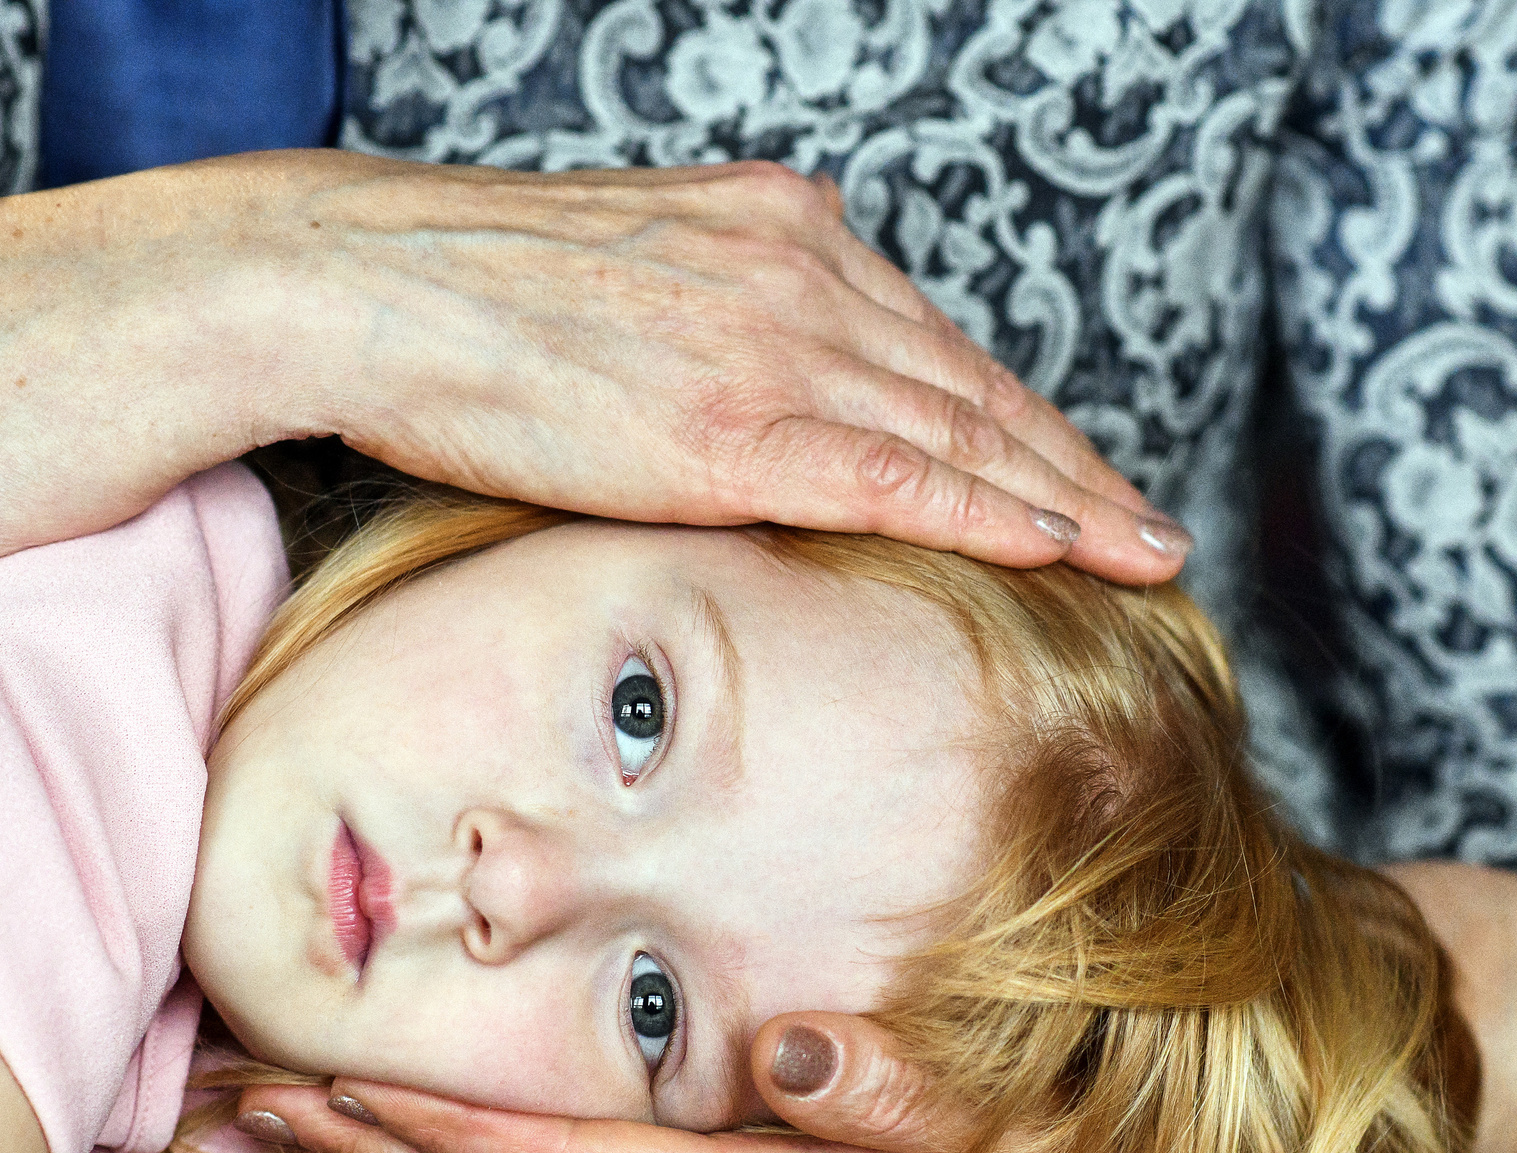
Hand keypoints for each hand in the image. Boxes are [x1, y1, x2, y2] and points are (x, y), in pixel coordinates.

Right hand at [271, 152, 1185, 583]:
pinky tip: (1059, 551)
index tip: (1078, 475)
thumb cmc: (465, 298)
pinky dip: (989, 515)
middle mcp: (801, 269)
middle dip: (1075, 468)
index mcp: (780, 231)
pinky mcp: (734, 418)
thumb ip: (719, 327)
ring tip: (1144, 557)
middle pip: (974, 387)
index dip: (1019, 421)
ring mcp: (775, 339)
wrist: (361, 280)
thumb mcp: (631, 284)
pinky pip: (895, 475)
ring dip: (1067, 502)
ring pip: (961, 430)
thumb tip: (752, 389)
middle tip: (1155, 532)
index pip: (933, 343)